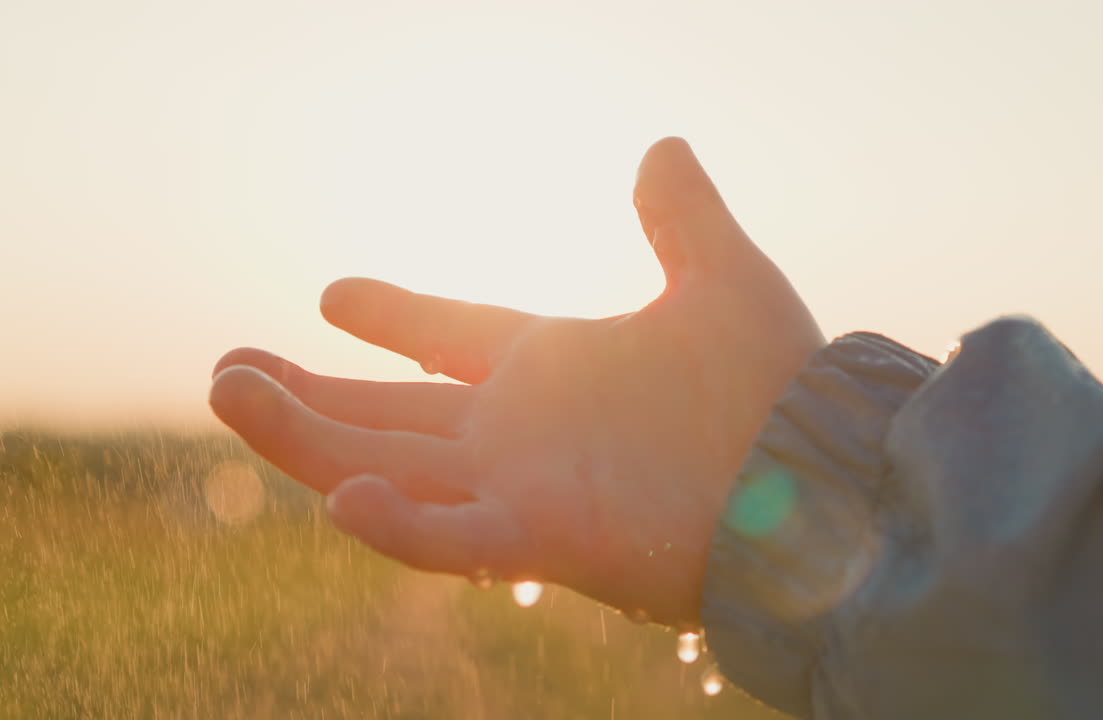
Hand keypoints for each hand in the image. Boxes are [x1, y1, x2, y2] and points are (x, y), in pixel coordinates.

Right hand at [209, 138, 824, 626]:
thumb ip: (680, 216)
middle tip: (227, 368)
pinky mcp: (543, 539)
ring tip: (230, 392)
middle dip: (309, 394)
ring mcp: (524, 487)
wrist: (825, 477)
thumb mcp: (722, 275)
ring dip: (306, 440)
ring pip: (388, 468)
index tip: (332, 293)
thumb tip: (662, 144)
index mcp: (555, 368)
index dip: (394, 317)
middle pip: (390, 413)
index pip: (452, 337)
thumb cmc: (777, 386)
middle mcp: (523, 432)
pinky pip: (450, 539)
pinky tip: (341, 496)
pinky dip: (395, 526)